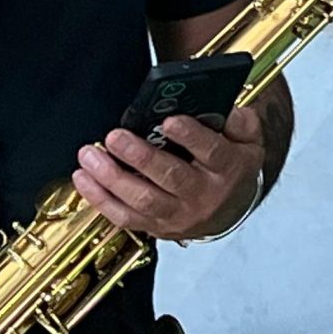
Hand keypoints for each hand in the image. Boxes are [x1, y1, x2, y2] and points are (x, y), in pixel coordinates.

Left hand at [73, 104, 267, 240]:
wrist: (230, 210)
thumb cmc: (232, 168)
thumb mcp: (248, 141)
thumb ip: (240, 121)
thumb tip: (222, 107)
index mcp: (228, 168)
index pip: (212, 153)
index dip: (190, 137)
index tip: (170, 121)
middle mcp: (202, 194)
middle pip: (171, 177)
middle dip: (140, 156)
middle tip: (115, 137)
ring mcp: (177, 213)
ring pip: (142, 199)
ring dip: (112, 177)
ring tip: (90, 155)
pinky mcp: (156, 226)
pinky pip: (124, 217)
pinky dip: (100, 199)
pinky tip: (84, 178)